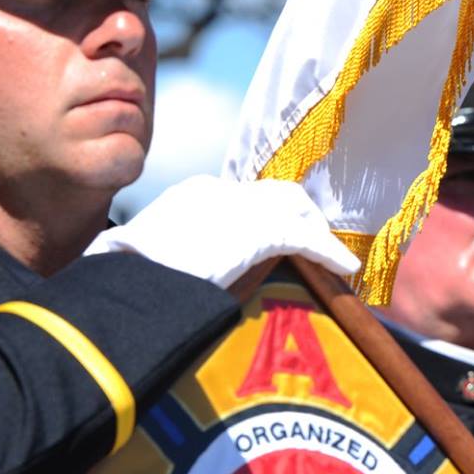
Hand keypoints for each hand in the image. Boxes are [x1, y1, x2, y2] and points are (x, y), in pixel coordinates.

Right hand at [88, 174, 359, 289]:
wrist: (131, 281)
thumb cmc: (127, 277)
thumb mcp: (145, 255)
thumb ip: (166, 252)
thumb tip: (149, 263)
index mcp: (192, 195)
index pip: (241, 195)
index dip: (264, 213)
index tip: (272, 233)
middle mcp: (219, 192)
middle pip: (275, 192)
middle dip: (298, 213)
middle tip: (313, 239)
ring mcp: (240, 208)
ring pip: (295, 208)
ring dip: (316, 230)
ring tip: (332, 255)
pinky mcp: (260, 232)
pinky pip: (306, 237)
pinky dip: (329, 250)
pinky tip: (346, 267)